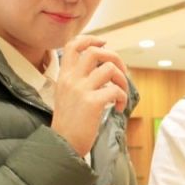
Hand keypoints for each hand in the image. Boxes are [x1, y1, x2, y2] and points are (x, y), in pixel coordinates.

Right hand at [51, 35, 128, 157]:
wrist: (62, 145)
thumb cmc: (69, 124)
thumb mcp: (67, 96)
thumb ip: (79, 81)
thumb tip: (101, 70)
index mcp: (64, 76)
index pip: (74, 45)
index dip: (91, 39)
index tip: (104, 43)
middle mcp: (71, 79)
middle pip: (95, 52)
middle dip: (115, 58)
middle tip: (121, 72)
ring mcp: (81, 90)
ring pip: (109, 68)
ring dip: (122, 80)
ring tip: (121, 94)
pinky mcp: (92, 103)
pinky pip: (115, 90)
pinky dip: (122, 98)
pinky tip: (119, 108)